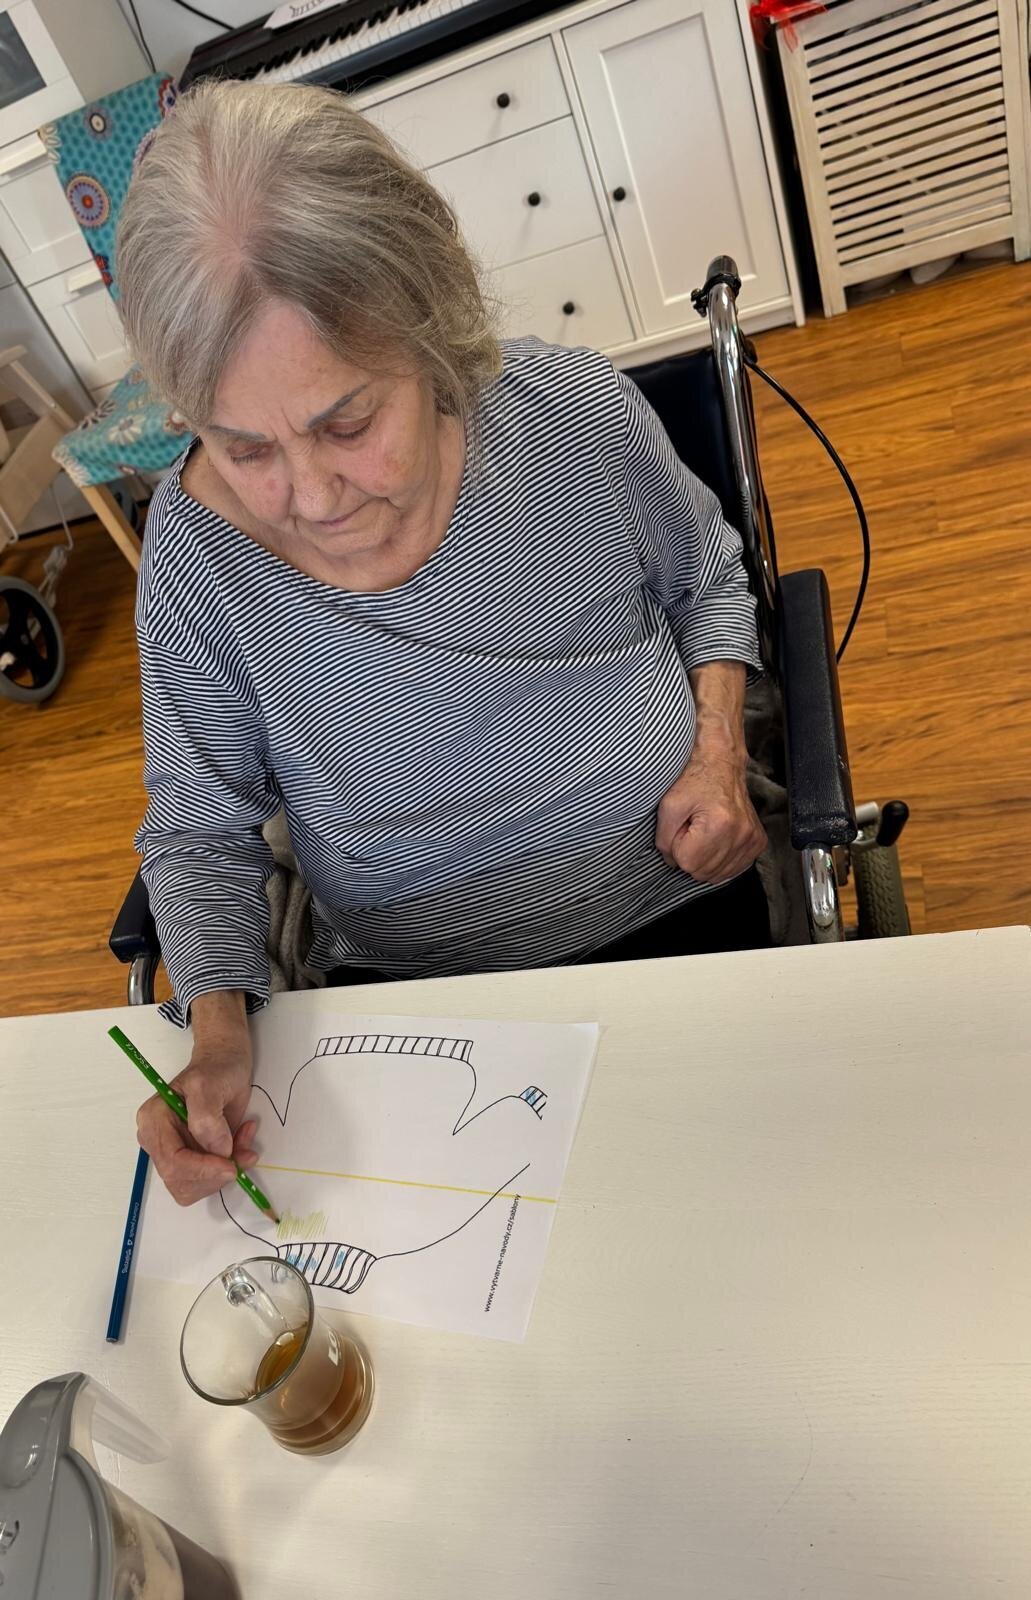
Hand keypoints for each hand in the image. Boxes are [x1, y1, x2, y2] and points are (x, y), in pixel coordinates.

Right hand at [137, 996, 257, 1205]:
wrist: (226, 1063)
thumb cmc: (216, 1068)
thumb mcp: (210, 1084)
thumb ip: (208, 1118)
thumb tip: (218, 1151)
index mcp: (153, 1120)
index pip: (172, 1160)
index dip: (202, 1170)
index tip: (232, 1167)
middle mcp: (157, 1140)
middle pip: (180, 1180)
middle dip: (215, 1174)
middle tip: (244, 1153)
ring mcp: (173, 1151)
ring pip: (194, 1187)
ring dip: (224, 1172)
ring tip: (243, 1141)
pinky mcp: (190, 1159)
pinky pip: (207, 1180)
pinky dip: (227, 1169)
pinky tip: (240, 1144)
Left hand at [656, 733, 766, 884]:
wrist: (722, 763)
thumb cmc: (694, 780)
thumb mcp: (668, 806)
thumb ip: (664, 840)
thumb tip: (673, 863)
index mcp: (719, 824)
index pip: (687, 863)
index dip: (678, 847)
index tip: (683, 827)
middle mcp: (740, 834)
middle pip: (702, 872)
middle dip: (691, 854)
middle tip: (693, 829)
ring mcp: (752, 839)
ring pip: (717, 875)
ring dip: (705, 858)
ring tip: (705, 833)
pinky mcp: (757, 842)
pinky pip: (732, 869)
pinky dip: (720, 860)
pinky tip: (716, 841)